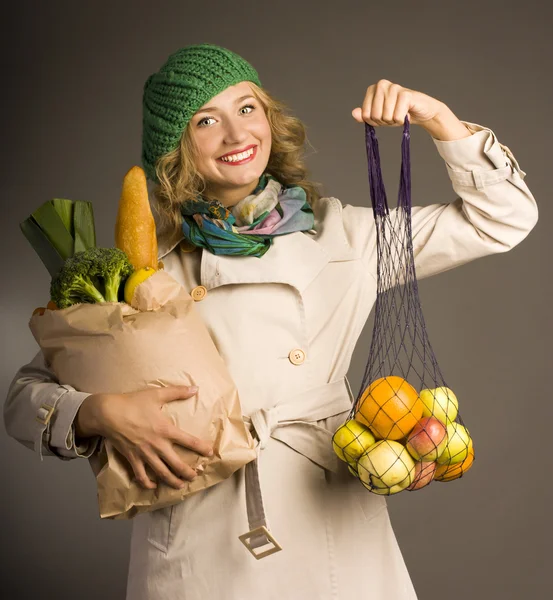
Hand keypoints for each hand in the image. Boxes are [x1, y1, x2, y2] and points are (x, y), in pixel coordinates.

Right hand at [78, 385, 212, 489]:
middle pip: (177, 464)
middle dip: (188, 473)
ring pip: (162, 473)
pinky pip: (141, 476)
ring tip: (180, 486)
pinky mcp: (132, 459)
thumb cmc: (133, 403)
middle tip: (195, 476)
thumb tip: (195, 388)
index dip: (201, 448)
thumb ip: (178, 392)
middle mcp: (157, 445)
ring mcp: (144, 454)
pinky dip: (148, 483)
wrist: (108, 413)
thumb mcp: (157, 394)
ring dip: (173, 482)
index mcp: (166, 430)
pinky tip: (153, 485)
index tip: (210, 453)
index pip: (189, 441)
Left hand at [352, 79, 444, 126]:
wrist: (420, 112)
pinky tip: (407, 113)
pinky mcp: (405, 94)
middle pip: (374, 116)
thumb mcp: (378, 117)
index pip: (365, 115)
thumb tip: (354, 113)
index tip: (383, 116)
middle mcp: (381, 85)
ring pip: (386, 117)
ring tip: (400, 113)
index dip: (374, 121)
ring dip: (394, 121)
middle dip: (384, 121)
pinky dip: (402, 120)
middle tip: (393, 115)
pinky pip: (397, 116)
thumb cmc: (397, 113)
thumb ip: (365, 115)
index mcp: (372, 89)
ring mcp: (393, 87)